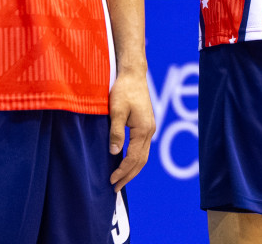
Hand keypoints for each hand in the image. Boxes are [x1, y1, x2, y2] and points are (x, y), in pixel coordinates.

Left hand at [107, 69, 154, 189]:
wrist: (133, 74)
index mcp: (144, 129)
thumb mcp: (116, 110)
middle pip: (142, 160)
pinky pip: (142, 148)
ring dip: (132, 169)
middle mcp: (149, 131)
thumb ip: (116, 132)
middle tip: (115, 188)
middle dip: (129, 175)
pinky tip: (126, 162)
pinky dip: (135, 159)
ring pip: (143, 155)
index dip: (123, 171)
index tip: (111, 180)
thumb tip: (115, 153)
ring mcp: (149, 128)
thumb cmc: (123, 89)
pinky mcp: (146, 124)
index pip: (134, 157)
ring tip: (120, 180)